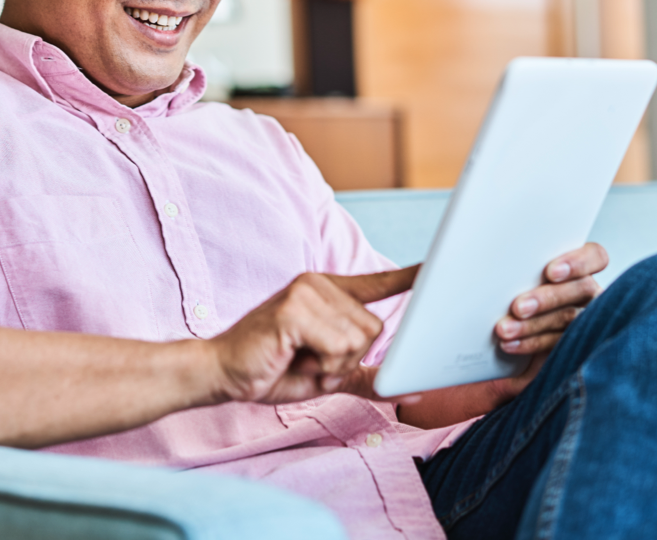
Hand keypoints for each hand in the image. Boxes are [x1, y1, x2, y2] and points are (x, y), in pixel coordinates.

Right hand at [208, 266, 418, 404]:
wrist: (222, 372)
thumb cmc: (271, 369)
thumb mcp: (328, 375)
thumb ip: (367, 377)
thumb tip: (410, 390)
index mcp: (326, 292)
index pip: (375, 282)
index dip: (408, 277)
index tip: (434, 267)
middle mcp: (318, 284)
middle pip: (374, 328)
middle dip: (349, 359)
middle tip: (312, 361)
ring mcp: (305, 292)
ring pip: (359, 339)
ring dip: (334, 365)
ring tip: (301, 359)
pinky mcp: (294, 309)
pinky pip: (338, 346)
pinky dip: (323, 365)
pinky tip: (293, 357)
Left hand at [489, 243, 607, 399]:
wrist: (513, 327)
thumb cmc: (514, 292)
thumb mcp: (516, 274)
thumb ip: (516, 267)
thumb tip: (492, 254)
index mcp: (578, 267)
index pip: (595, 257)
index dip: (578, 263)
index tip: (551, 272)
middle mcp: (586, 292)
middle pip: (580, 289)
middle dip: (547, 298)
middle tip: (518, 307)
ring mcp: (584, 318)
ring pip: (568, 318)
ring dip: (533, 324)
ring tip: (505, 329)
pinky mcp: (572, 344)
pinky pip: (557, 344)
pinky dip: (530, 343)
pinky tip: (510, 344)